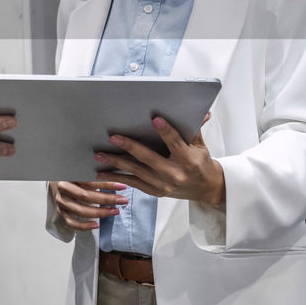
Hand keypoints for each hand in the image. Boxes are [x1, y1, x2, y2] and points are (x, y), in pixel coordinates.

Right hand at [50, 181, 129, 230]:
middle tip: (123, 200)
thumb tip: (117, 176)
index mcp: (68, 175)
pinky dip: (84, 226)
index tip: (122, 186)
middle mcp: (62, 188)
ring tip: (115, 211)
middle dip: (107, 199)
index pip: (89, 181)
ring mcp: (60, 201)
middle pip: (86, 196)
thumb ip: (94, 173)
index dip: (107, 183)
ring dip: (100, 212)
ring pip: (80, 210)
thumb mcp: (81, 169)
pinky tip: (96, 225)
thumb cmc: (72, 173)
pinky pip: (71, 223)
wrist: (55, 178)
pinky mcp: (60, 212)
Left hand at [93, 114, 224, 206]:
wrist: (206, 189)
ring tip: (99, 155)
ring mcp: (163, 185)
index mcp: (188, 160)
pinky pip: (134, 184)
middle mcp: (174, 173)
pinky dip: (118, 178)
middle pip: (149, 158)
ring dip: (116, 163)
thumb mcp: (200, 146)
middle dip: (130, 147)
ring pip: (136, 172)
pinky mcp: (156, 192)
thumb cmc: (201, 162)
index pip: (175, 143)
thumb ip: (195, 129)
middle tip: (113, 137)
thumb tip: (202, 111)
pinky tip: (102, 172)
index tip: (154, 119)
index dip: (165, 131)